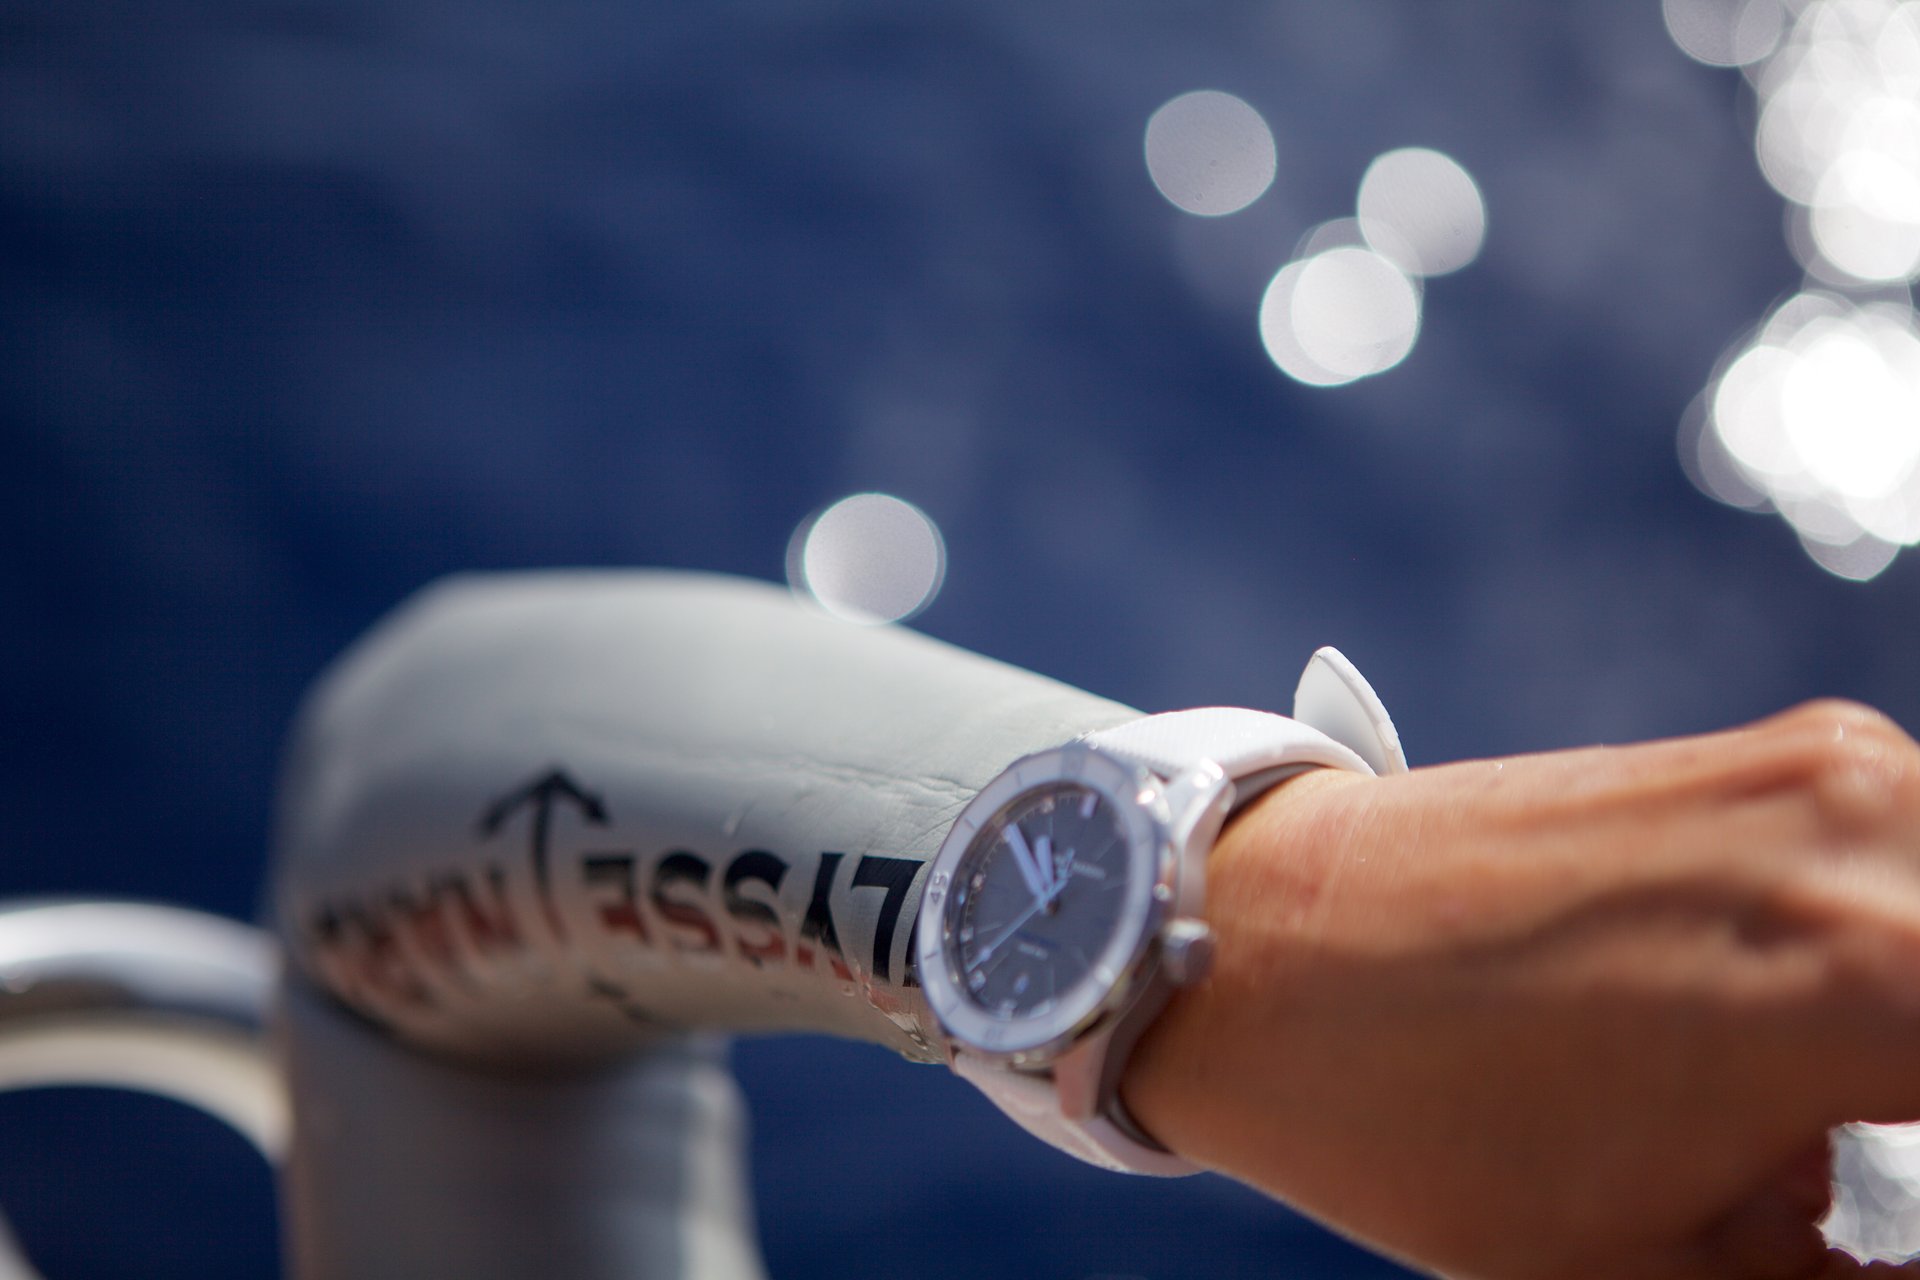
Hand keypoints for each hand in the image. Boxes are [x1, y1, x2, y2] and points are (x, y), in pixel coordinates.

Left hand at [1121, 700, 1919, 1278]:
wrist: (1251, 933)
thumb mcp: (1664, 1267)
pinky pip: (1911, 851)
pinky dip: (1904, 935)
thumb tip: (1906, 1262)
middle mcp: (1868, 828)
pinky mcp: (1770, 748)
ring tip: (1855, 1108)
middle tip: (1883, 1156)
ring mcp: (1820, 764)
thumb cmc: (1417, 1115)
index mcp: (1869, 972)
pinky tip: (1836, 1033)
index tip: (1904, 1201)